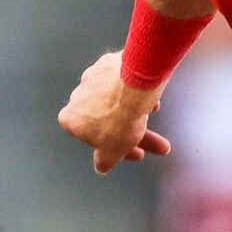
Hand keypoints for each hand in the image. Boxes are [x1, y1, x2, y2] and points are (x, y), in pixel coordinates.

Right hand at [56, 50, 171, 174]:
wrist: (131, 86)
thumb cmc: (117, 121)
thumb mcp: (111, 152)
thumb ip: (104, 160)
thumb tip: (101, 167)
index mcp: (69, 119)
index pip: (93, 139)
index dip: (118, 149)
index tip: (139, 154)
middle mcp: (76, 96)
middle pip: (109, 120)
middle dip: (137, 135)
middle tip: (161, 146)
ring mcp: (92, 78)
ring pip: (118, 102)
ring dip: (139, 114)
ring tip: (156, 117)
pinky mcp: (109, 64)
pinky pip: (125, 84)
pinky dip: (139, 95)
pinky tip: (154, 102)